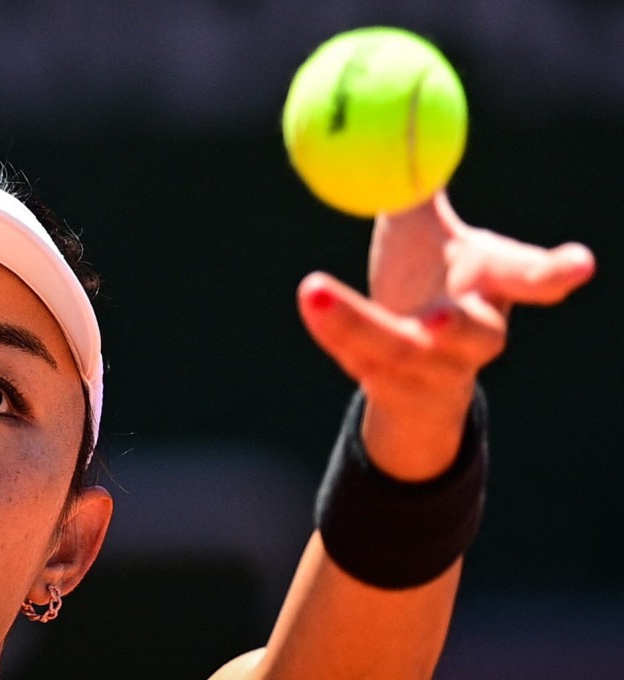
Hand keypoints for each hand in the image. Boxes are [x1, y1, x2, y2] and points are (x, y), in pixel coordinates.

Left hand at [296, 191, 594, 480]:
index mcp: (489, 287)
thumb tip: (406, 112)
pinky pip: (354, 354)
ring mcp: (428, 369)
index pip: (529, 280)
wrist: (408, 367)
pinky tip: (310, 297)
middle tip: (434, 317)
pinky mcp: (388, 386)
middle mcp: (470, 335)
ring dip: (356, 323)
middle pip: (473, 334)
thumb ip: (415, 179)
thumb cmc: (424, 282)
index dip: (553, 273)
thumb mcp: (421, 232)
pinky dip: (329, 325)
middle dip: (456, 327)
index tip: (578, 264)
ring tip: (316, 291)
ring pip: (397, 350)